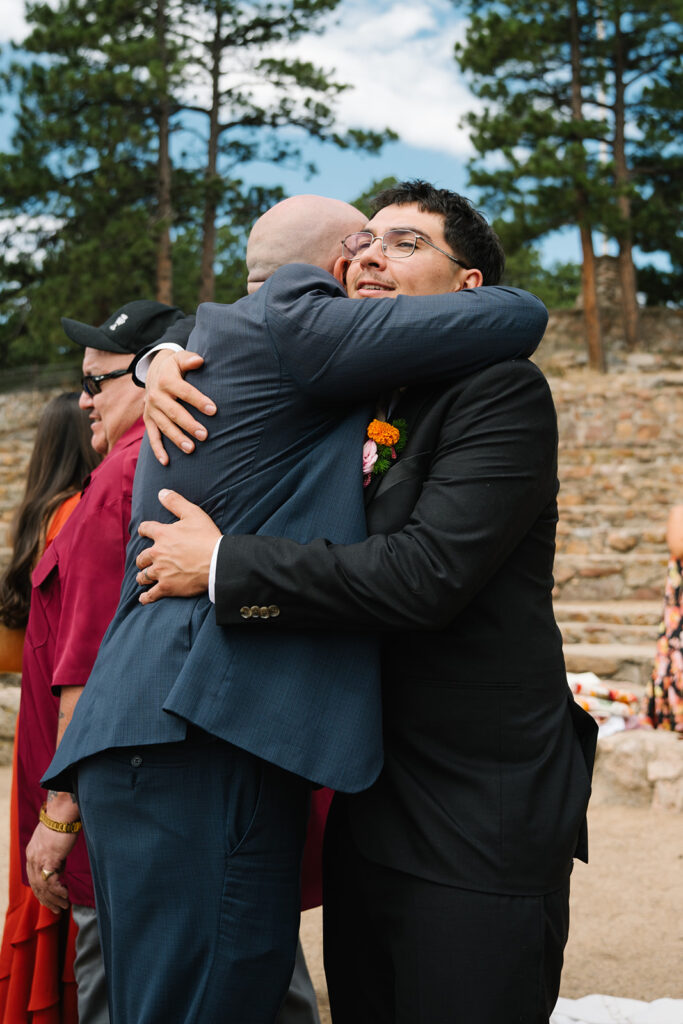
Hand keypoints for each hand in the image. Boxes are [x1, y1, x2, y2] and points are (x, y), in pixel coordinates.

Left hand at [26, 821, 76, 912]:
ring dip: (54, 899)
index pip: (33, 879)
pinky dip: (59, 892)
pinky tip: (66, 895)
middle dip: (47, 900)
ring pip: (43, 888)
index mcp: (31, 854)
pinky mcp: (49, 860)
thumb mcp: (52, 842)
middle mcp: (32, 859)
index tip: (49, 900)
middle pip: (36, 886)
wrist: (61, 814)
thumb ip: (53, 857)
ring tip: (63, 906)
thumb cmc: (61, 824)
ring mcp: (39, 860)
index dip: (41, 892)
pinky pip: (52, 883)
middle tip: (56, 910)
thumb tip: (59, 871)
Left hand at [136, 489, 220, 602]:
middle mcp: (157, 553)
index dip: (144, 530)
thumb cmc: (207, 537)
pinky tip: (144, 598)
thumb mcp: (193, 514)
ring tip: (145, 577)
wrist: (217, 562)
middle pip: (141, 556)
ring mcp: (160, 572)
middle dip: (143, 558)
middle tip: (146, 560)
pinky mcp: (167, 587)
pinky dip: (146, 597)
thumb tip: (161, 492)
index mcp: (162, 534)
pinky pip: (150, 594)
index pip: (145, 529)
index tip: (145, 532)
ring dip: (143, 576)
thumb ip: (175, 502)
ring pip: (143, 575)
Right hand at [144, 350, 216, 464]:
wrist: (153, 372)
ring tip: (191, 449)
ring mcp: (151, 410)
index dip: (199, 401)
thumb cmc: (175, 367)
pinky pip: (152, 436)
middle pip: (174, 412)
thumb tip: (199, 360)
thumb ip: (189, 359)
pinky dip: (158, 450)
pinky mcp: (148, 420)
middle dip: (189, 424)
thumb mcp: (180, 359)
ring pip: (164, 426)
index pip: (185, 392)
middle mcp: (156, 396)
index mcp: (166, 380)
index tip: (213, 410)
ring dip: (177, 439)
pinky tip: (166, 462)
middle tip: (205, 435)